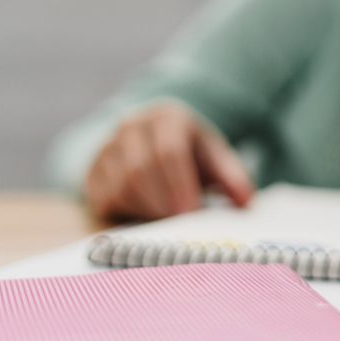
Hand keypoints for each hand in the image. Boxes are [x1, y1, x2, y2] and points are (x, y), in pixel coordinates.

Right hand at [84, 102, 253, 219]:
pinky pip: (106, 199)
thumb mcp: (214, 158)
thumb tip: (247, 202)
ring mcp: (106, 148)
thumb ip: (232, 177)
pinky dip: (129, 213)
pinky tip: (148, 214)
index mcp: (166, 117)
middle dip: (164, 203)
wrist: (150, 145)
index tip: (192, 213)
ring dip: (148, 210)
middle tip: (182, 223)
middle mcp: (131, 126)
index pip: (169, 151)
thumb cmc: (190, 154)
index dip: (181, 186)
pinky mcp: (92, 173)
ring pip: (122, 187)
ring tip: (168, 217)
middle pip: (142, 171)